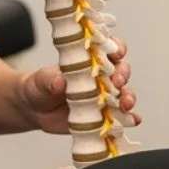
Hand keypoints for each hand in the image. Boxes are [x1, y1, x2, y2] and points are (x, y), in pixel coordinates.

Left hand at [16, 36, 138, 134]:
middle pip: (121, 70)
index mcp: (89, 60)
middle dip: (123, 75)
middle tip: (116, 82)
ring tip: (125, 104)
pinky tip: (133, 119)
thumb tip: (59, 81)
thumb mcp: (40, 80)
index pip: (109, 48)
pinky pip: (121, 116)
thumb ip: (49, 79)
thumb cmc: (40, 86)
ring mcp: (104, 96)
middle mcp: (101, 76)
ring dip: (129, 97)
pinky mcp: (104, 115)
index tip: (117, 53)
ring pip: (125, 93)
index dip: (117, 48)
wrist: (34, 110)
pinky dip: (130, 118)